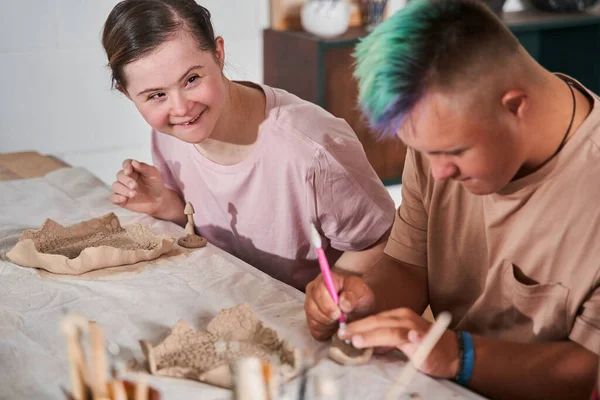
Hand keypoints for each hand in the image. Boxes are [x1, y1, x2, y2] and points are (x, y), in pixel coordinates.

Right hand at [109, 159, 166, 215]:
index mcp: (134, 170)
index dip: (126, 166)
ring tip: (133, 194)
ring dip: (122, 189)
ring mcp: (123, 189)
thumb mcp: (153, 174)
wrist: (159, 200)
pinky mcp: (121, 199)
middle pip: (119, 175)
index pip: (126, 164)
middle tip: (134, 186)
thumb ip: (144, 167)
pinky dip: (116, 198)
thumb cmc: (155, 185)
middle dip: (126, 180)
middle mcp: (126, 178)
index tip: (128, 171)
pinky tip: (123, 199)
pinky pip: (112, 197)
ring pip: (115, 186)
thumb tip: (134, 162)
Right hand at [304, 273, 374, 339]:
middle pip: (312, 305)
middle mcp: (313, 290)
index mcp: (325, 279)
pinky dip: (325, 331)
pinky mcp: (311, 319)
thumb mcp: (361, 292)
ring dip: (327, 323)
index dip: (328, 303)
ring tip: (339, 321)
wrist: (359, 308)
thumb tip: (343, 304)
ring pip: (312, 317)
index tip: (339, 312)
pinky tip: (334, 327)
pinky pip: (313, 328)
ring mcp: (310, 305)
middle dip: (327, 316)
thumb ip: (353, 295)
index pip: (319, 289)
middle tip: (340, 319)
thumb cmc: (358, 296)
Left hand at [338, 308, 459, 377]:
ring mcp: (417, 329)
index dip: (357, 325)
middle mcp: (405, 318)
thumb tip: (363, 342)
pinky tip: (411, 339)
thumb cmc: (424, 345)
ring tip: (358, 340)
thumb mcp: (400, 338)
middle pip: (378, 322)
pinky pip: (420, 338)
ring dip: (374, 335)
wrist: (452, 351)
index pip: (373, 319)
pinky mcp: (428, 341)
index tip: (341, 332)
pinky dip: (414, 338)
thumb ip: (383, 338)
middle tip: (342, 335)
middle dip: (358, 329)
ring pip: (392, 331)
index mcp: (397, 316)